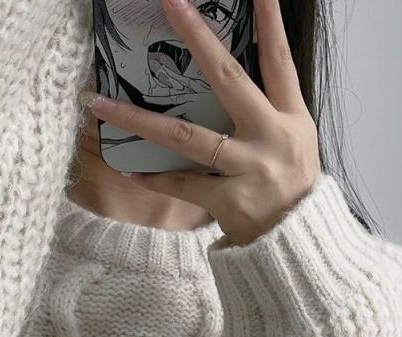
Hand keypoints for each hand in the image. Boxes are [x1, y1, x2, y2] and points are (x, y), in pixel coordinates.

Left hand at [78, 0, 321, 245]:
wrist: (300, 247)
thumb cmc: (292, 190)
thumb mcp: (295, 142)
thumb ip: (268, 109)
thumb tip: (230, 73)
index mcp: (291, 118)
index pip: (279, 60)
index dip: (270, 22)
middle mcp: (271, 137)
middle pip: (229, 79)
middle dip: (198, 37)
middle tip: (171, 2)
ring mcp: (250, 170)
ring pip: (189, 136)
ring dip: (140, 119)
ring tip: (100, 101)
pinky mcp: (230, 203)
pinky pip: (184, 185)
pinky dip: (157, 179)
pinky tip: (130, 170)